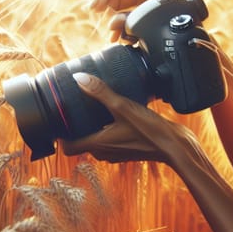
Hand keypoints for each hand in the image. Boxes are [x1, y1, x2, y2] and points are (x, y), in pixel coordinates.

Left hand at [61, 72, 193, 163]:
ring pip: (97, 142)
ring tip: (94, 109)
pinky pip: (111, 140)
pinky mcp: (128, 149)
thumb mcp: (123, 107)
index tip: (58, 123)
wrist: (175, 146)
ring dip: (93, 129)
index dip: (59, 138)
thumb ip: (101, 93)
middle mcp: (105, 152)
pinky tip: (116, 113)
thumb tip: (80, 78)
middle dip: (76, 129)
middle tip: (74, 110)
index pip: (68, 148)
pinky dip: (108, 129)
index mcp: (98, 145)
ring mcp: (117, 153)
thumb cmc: (150, 131)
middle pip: (82, 143)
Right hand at [89, 0, 181, 41]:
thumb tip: (111, 23)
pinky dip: (122, 28)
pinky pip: (128, 17)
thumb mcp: (153, 20)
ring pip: (121, 7)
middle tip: (105, 25)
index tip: (94, 7)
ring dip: (114, 23)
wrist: (196, 44)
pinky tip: (119, 38)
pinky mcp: (147, 14)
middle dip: (108, 11)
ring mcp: (147, 1)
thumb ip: (129, 20)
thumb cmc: (180, 27)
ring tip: (113, 37)